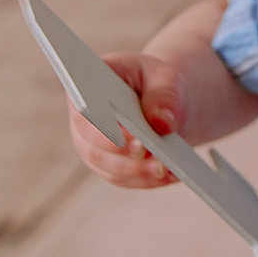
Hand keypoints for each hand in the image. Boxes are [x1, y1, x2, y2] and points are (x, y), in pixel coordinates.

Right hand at [66, 51, 183, 189]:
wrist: (163, 100)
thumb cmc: (158, 82)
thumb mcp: (165, 77)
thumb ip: (164, 95)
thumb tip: (162, 124)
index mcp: (88, 89)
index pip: (86, 110)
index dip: (105, 125)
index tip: (127, 134)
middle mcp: (84, 124)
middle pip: (96, 146)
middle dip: (124, 152)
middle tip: (148, 151)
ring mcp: (95, 150)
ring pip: (112, 168)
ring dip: (140, 170)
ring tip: (166, 167)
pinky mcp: (111, 169)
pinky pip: (128, 179)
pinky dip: (150, 178)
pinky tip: (173, 174)